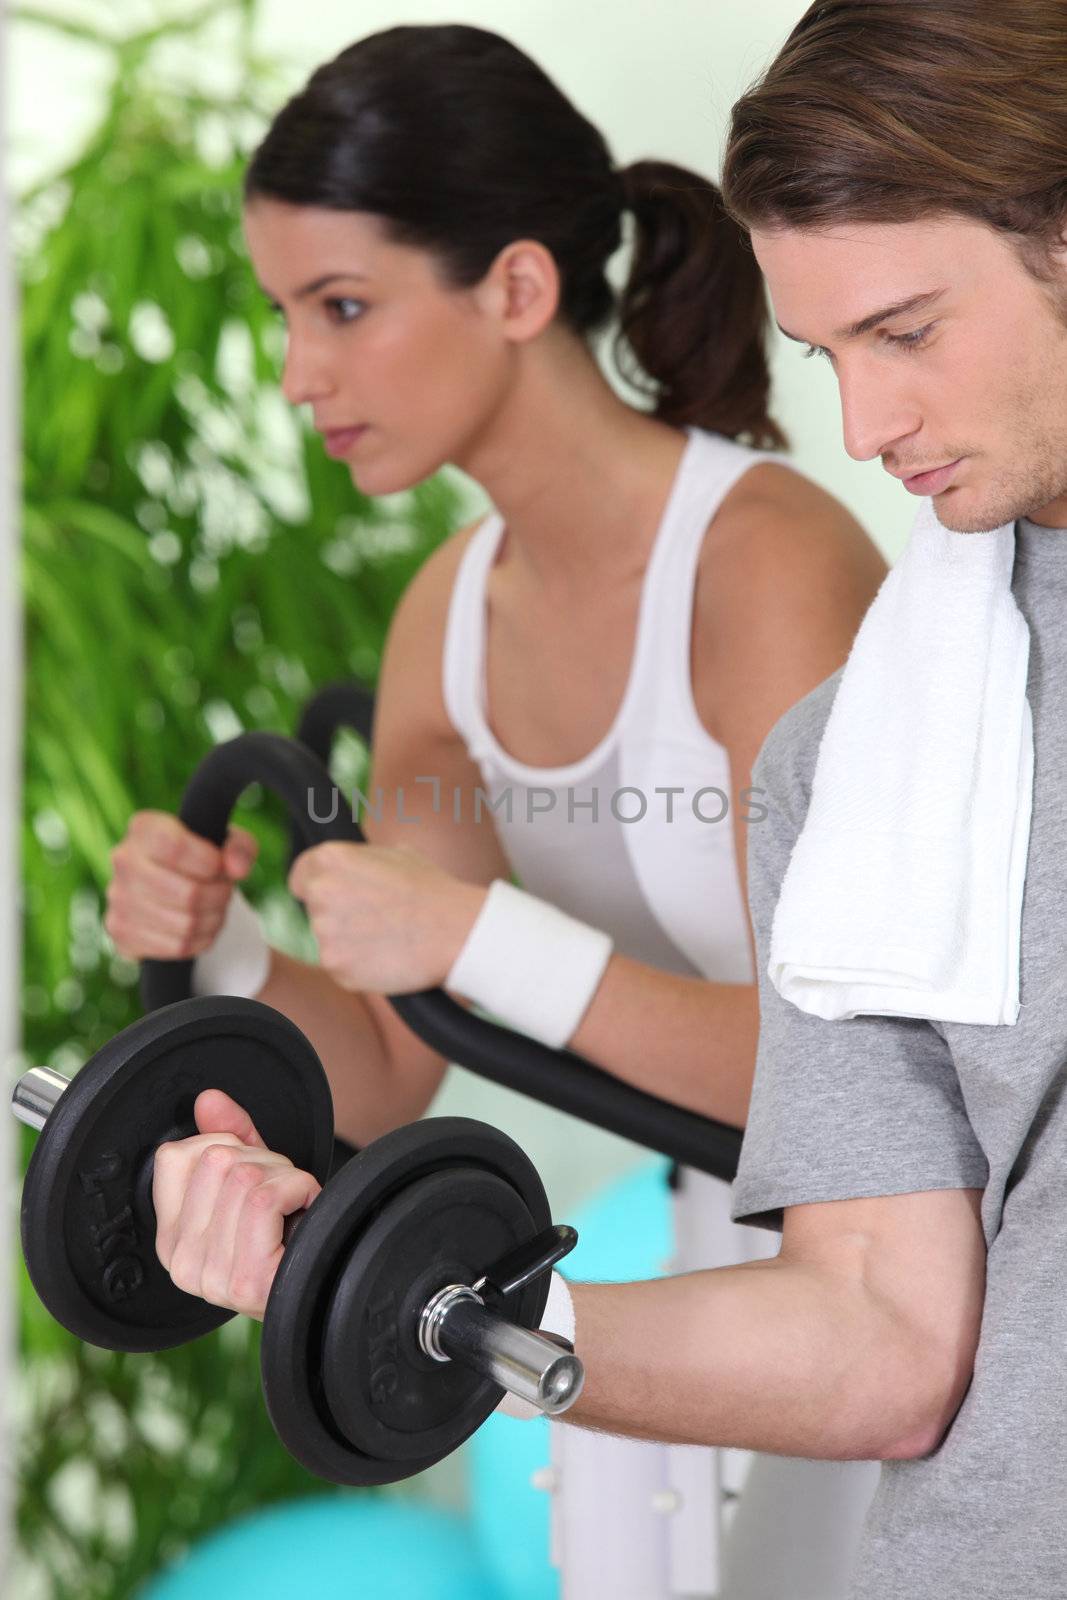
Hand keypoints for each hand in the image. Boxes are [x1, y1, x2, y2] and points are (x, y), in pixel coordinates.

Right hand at [106, 811, 258, 960]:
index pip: (176, 848)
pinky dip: (201, 940)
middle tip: (225, 891)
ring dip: (214, 920)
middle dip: (219, 896)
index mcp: (145, 829)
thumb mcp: (227, 842)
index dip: (211, 863)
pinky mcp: (122, 932)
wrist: (170, 882)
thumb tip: (237, 869)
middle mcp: (124, 861)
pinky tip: (202, 926)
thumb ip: (240, 848)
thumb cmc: (201, 856)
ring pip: (185, 924)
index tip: (220, 867)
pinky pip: (176, 947)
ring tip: (216, 908)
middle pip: (188, 894)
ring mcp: (119, 899)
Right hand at [153, 1090, 320, 1320]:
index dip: (226, 1146)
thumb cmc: (288, 1237)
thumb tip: (208, 1100)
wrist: (326, 1289)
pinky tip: (306, 1210)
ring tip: (293, 1206)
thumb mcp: (253, 1181)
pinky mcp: (245, 1278)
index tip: (251, 1174)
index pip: (173, 1157)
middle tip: (281, 1195)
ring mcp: (210, 1275)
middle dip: (263, 1160)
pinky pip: (265, 1197)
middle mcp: (181, 1261)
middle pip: (215, 1159)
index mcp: (171, 1239)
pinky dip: (300, 1188)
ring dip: (286, 1176)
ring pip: (244, 1175)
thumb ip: (228, 1138)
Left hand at [288, 841, 484, 993]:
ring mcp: (325, 932)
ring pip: (329, 940)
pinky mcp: (336, 966)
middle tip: (374, 919)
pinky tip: (387, 956)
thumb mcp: (396, 855)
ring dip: (349, 942)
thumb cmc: (431, 891)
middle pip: (314, 909)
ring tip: (387, 937)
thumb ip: (359, 860)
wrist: (455, 931)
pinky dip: (359, 966)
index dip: (318, 886)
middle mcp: (321, 892)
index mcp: (330, 859)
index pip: (300, 876)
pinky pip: (341, 966)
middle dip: (337, 915)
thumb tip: (346, 865)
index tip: (338, 898)